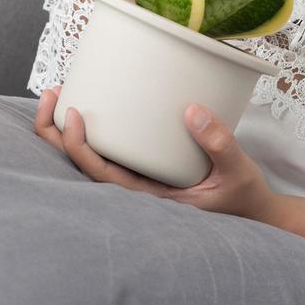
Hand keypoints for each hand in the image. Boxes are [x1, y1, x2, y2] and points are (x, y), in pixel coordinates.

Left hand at [33, 85, 280, 222]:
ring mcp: (139, 176)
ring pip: (90, 157)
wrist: (253, 210)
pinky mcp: (147, 163)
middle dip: (56, 134)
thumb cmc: (242, 195)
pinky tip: (89, 103)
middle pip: (82, 167)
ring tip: (55, 94)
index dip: (79, 147)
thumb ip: (219, 144)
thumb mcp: (238, 171)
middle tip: (51, 94)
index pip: (101, 176)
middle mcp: (137, 188)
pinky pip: (112, 149)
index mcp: (150, 198)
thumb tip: (192, 112)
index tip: (74, 114)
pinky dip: (94, 127)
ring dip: (66, 130)